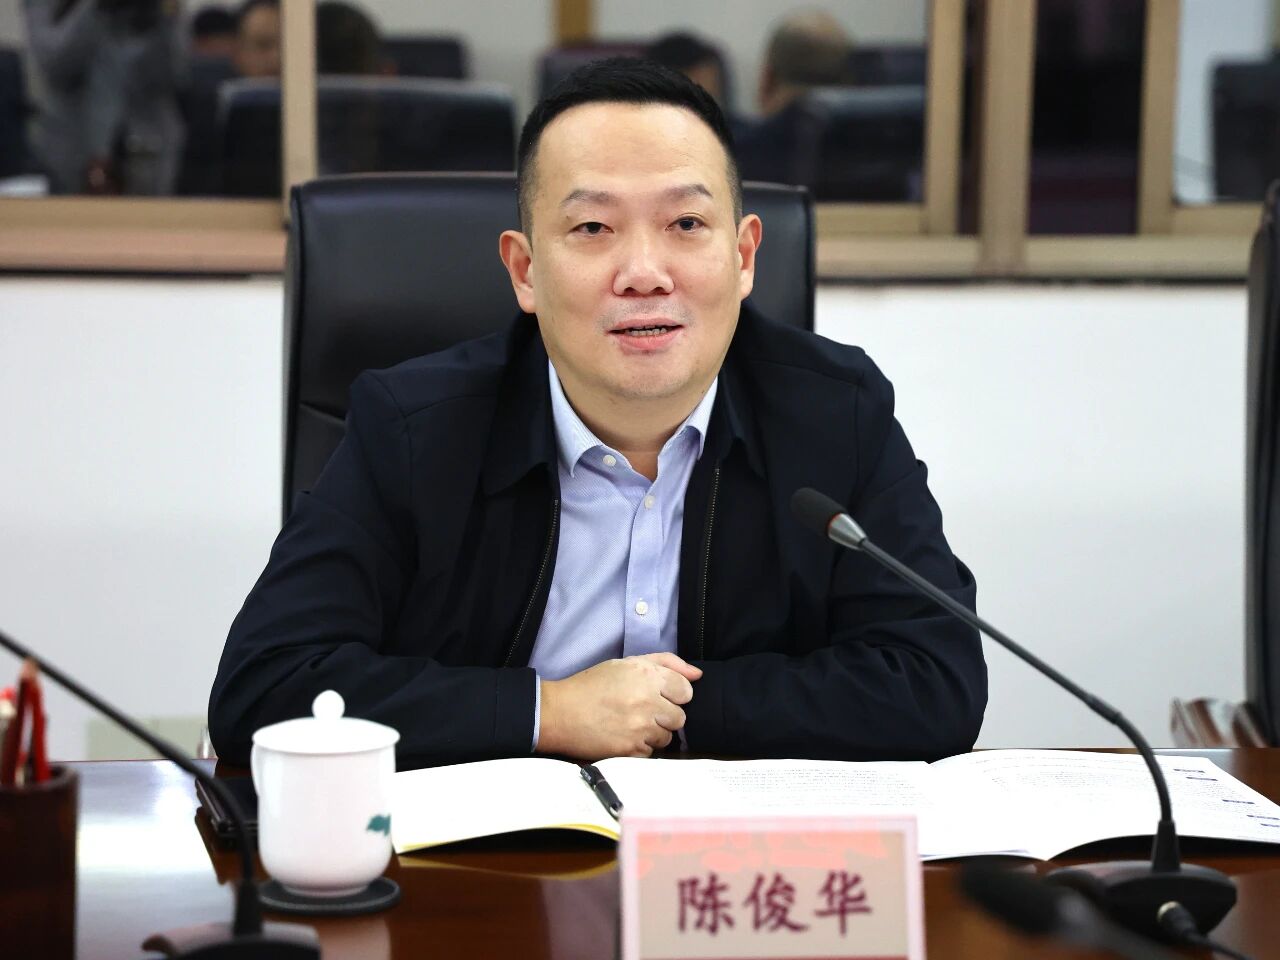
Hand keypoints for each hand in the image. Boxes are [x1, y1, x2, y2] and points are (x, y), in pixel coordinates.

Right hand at [537, 653, 702, 760]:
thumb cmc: (592, 685)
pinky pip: (650, 753)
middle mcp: (647, 700)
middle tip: (643, 712)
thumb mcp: (626, 664)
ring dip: (653, 733)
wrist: (559, 713)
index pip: (686, 690)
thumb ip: (666, 663)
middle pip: (679, 717)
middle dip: (665, 716)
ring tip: (630, 725)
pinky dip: (639, 748)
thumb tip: (697, 675)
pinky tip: (623, 737)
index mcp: (646, 675)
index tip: (659, 697)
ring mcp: (640, 727)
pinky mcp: (630, 750)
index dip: (674, 695)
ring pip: (667, 737)